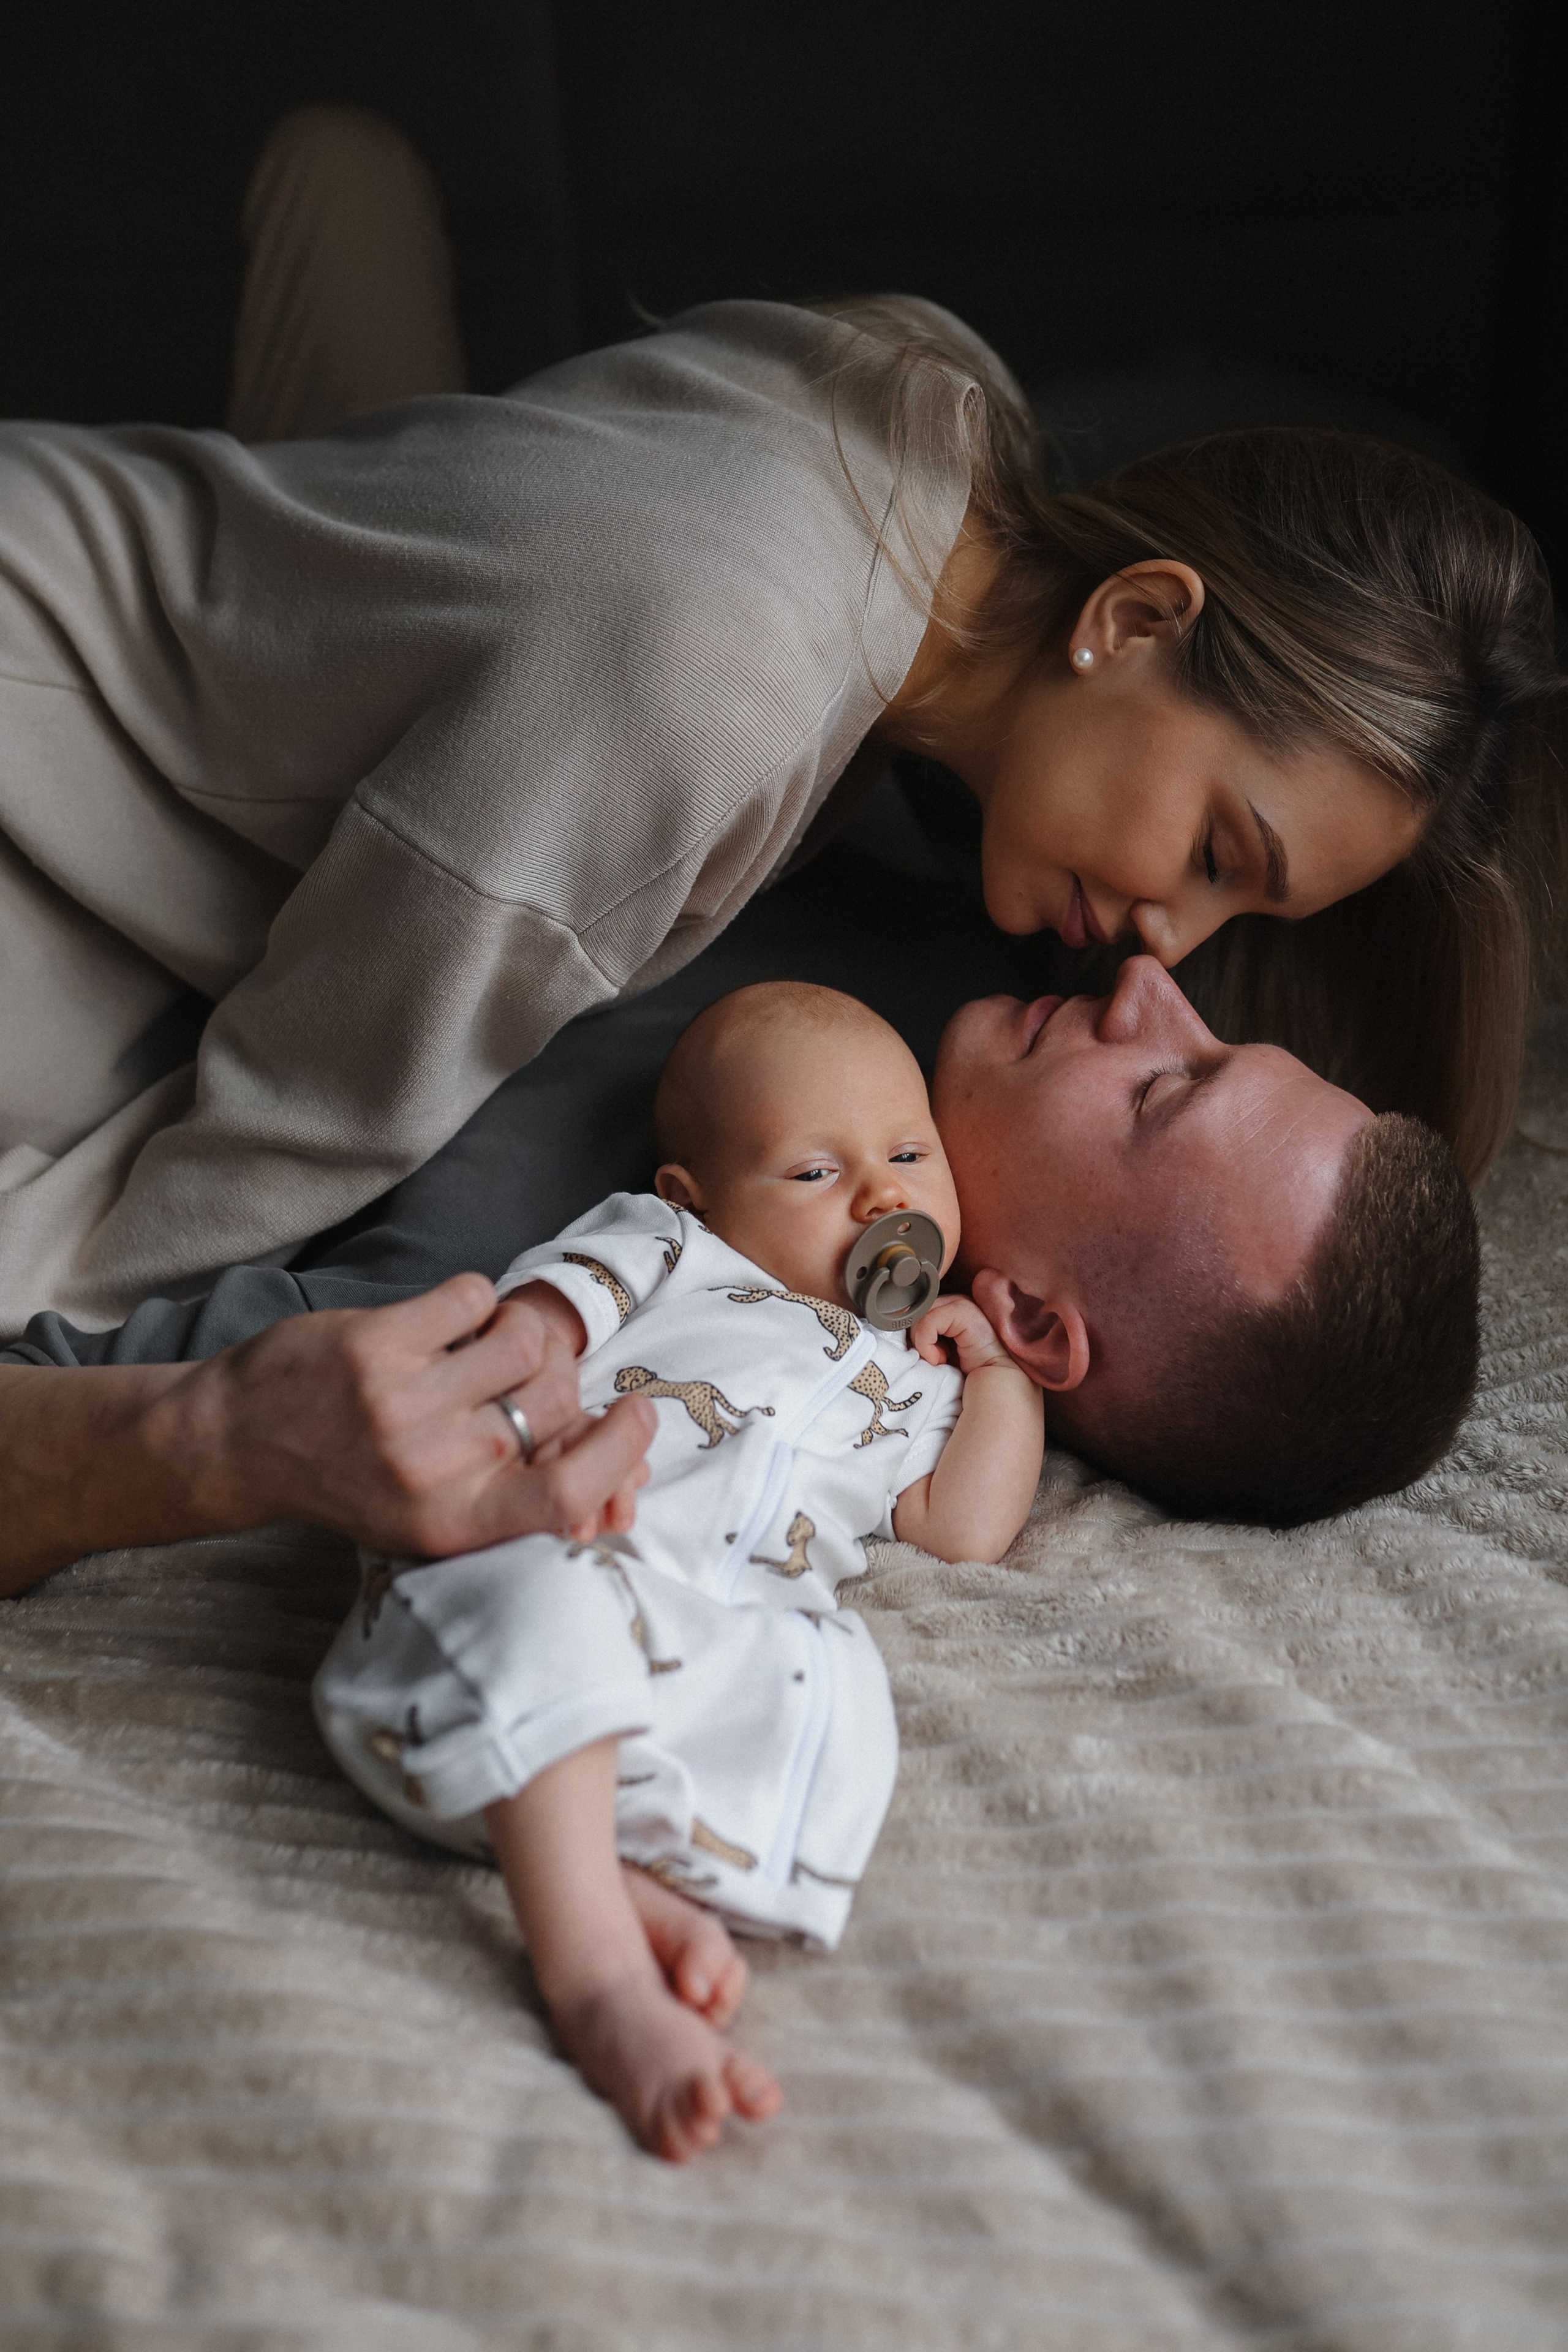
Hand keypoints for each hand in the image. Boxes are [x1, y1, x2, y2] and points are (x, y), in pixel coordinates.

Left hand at [162, 1272, 655, 1558]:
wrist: (236, 1442)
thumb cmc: (350, 1477)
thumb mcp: (433, 1514)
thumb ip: (521, 1493)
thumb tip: (630, 1473)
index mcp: (453, 1524)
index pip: (570, 1495)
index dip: (621, 1451)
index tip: (637, 1415)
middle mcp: (431, 1470)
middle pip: (556, 1400)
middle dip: (551, 1377)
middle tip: (510, 1377)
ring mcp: (402, 1405)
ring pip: (524, 1339)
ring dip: (511, 1331)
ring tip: (473, 1346)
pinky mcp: (376, 1344)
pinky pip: (474, 1296)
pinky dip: (468, 1299)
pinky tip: (436, 1324)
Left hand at [908, 1291, 1021, 1377]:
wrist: (991, 1383)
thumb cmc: (963, 1370)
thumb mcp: (934, 1349)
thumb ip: (920, 1334)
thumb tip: (894, 1330)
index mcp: (947, 1307)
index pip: (914, 1309)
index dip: (911, 1331)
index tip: (925, 1354)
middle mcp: (954, 1300)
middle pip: (914, 1310)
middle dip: (916, 1337)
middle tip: (931, 1358)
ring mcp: (960, 1303)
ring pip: (919, 1314)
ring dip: (921, 1341)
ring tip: (937, 1359)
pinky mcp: (963, 1311)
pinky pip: (929, 1321)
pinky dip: (927, 1342)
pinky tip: (940, 1358)